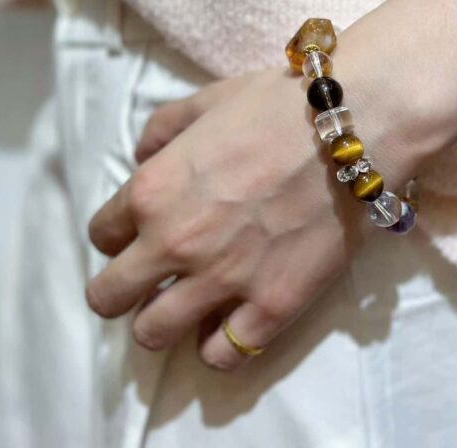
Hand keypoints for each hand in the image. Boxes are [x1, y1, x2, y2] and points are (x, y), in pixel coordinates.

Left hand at [86, 63, 418, 370]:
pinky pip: (223, 355)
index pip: (101, 236)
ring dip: (159, 324)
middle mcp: (173, 243)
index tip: (138, 234)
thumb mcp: (205, 101)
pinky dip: (216, 348)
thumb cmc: (277, 105)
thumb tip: (142, 158)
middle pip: (108, 297)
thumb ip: (161, 130)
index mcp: (152, 191)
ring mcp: (222, 281)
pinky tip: (226, 326)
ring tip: (181, 309)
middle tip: (145, 282)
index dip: (116, 236)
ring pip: (153, 334)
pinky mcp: (272, 306)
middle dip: (118, 292)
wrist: (355, 125)